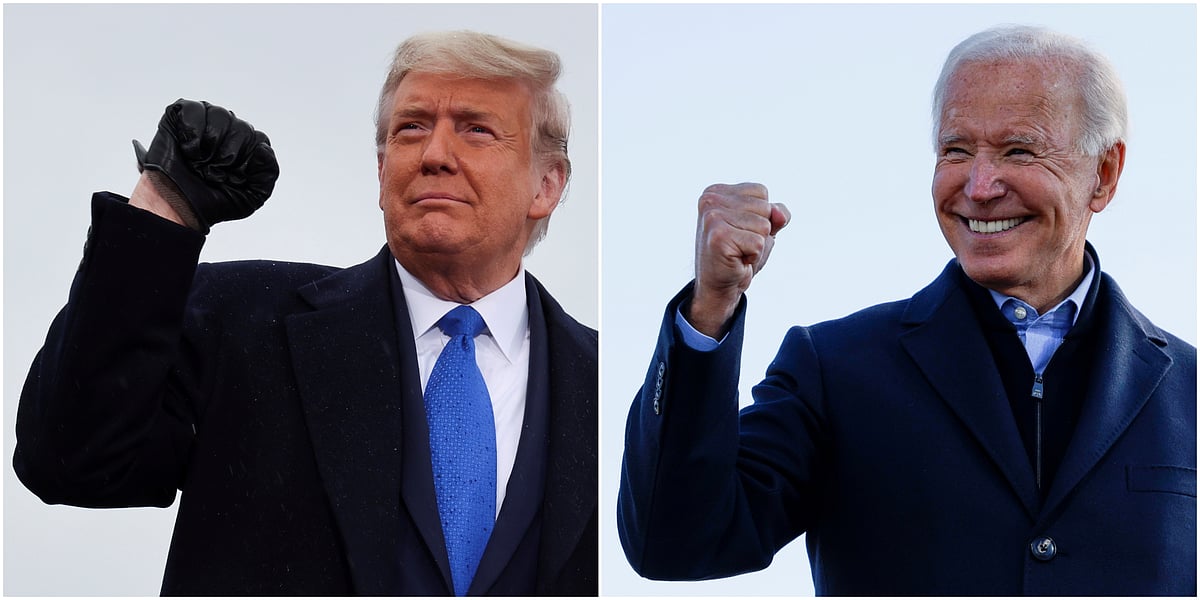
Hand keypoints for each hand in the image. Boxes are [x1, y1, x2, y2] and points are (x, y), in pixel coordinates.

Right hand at [133, 99, 278, 233]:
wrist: (176, 207)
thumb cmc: (210, 200)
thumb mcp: (252, 196)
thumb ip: (268, 173)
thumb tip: (263, 148)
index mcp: (246, 146)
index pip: (259, 139)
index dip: (244, 161)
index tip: (230, 176)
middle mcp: (228, 129)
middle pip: (242, 128)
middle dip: (226, 156)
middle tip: (210, 171)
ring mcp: (204, 120)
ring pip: (221, 115)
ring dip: (209, 145)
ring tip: (199, 162)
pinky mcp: (179, 116)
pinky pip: (193, 109)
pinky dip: (192, 133)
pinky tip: (188, 150)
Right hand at [688, 182, 789, 337]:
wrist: (719, 286)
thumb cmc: (739, 254)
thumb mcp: (762, 228)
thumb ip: (776, 214)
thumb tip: (779, 214)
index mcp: (717, 191)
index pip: (761, 191)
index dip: (760, 215)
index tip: (741, 230)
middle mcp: (710, 200)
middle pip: (764, 207)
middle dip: (760, 230)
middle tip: (740, 244)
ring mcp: (712, 217)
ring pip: (763, 225)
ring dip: (757, 244)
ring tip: (738, 252)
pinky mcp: (718, 236)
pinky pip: (758, 242)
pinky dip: (753, 256)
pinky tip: (736, 260)